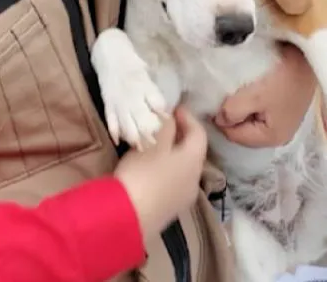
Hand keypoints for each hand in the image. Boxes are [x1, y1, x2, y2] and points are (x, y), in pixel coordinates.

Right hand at [115, 107, 207, 240]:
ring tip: (153, 145)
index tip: (173, 108)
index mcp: (194, 160)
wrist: (126, 218)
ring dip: (171, 155)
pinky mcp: (167, 211)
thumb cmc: (142, 173)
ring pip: (181, 169)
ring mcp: (182, 198)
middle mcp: (194, 180)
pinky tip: (147, 170)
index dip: (188, 117)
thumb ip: (166, 126)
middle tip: (163, 125)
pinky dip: (164, 171)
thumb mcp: (153, 142)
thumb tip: (172, 119)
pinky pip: (171, 184)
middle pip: (192, 152)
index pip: (199, 133)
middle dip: (179, 136)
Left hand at [213, 44, 316, 146]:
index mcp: (272, 138)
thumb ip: (231, 112)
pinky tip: (255, 88)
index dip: (221, 119)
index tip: (216, 100)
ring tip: (242, 89)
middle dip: (234, 114)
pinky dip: (255, 102)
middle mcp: (281, 136)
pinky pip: (263, 112)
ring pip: (253, 120)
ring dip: (244, 107)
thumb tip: (219, 120)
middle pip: (244, 130)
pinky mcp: (288, 109)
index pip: (234, 136)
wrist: (307, 54)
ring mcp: (286, 123)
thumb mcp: (252, 96)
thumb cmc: (281, 76)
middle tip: (228, 94)